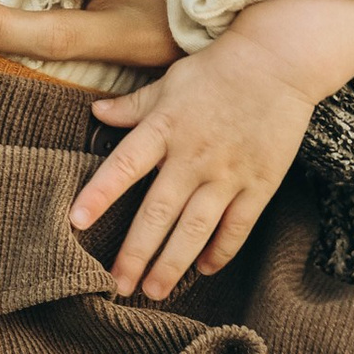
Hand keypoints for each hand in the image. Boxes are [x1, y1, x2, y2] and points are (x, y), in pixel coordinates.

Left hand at [75, 0, 353, 302]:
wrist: (278, 62)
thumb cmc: (217, 70)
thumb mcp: (170, 82)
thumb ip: (134, 106)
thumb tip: (95, 112)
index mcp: (165, 127)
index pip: (124, 165)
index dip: (99, 193)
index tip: (75, 221)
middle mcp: (193, 155)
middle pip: (158, 212)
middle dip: (136, 253)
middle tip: (117, 286)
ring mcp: (228, 173)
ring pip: (196, 229)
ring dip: (173, 264)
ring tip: (154, 291)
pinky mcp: (259, 183)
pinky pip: (236, 227)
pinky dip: (220, 251)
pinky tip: (204, 269)